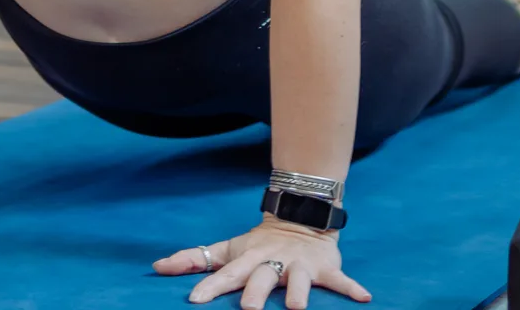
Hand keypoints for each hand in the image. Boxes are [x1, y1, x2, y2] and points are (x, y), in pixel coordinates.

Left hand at [155, 219, 369, 308]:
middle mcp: (273, 262)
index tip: (193, 300)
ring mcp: (300, 266)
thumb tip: (155, 266)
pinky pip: (341, 280)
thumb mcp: (228, 249)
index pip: (226, 273)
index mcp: (248, 259)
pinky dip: (353, 288)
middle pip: (262, 278)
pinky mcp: (325, 268)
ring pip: (300, 280)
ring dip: (300, 294)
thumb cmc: (259, 244)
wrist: (301, 218)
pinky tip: (365, 298)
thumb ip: (194, 258)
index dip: (210, 286)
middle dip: (255, 294)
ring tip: (297, 308)